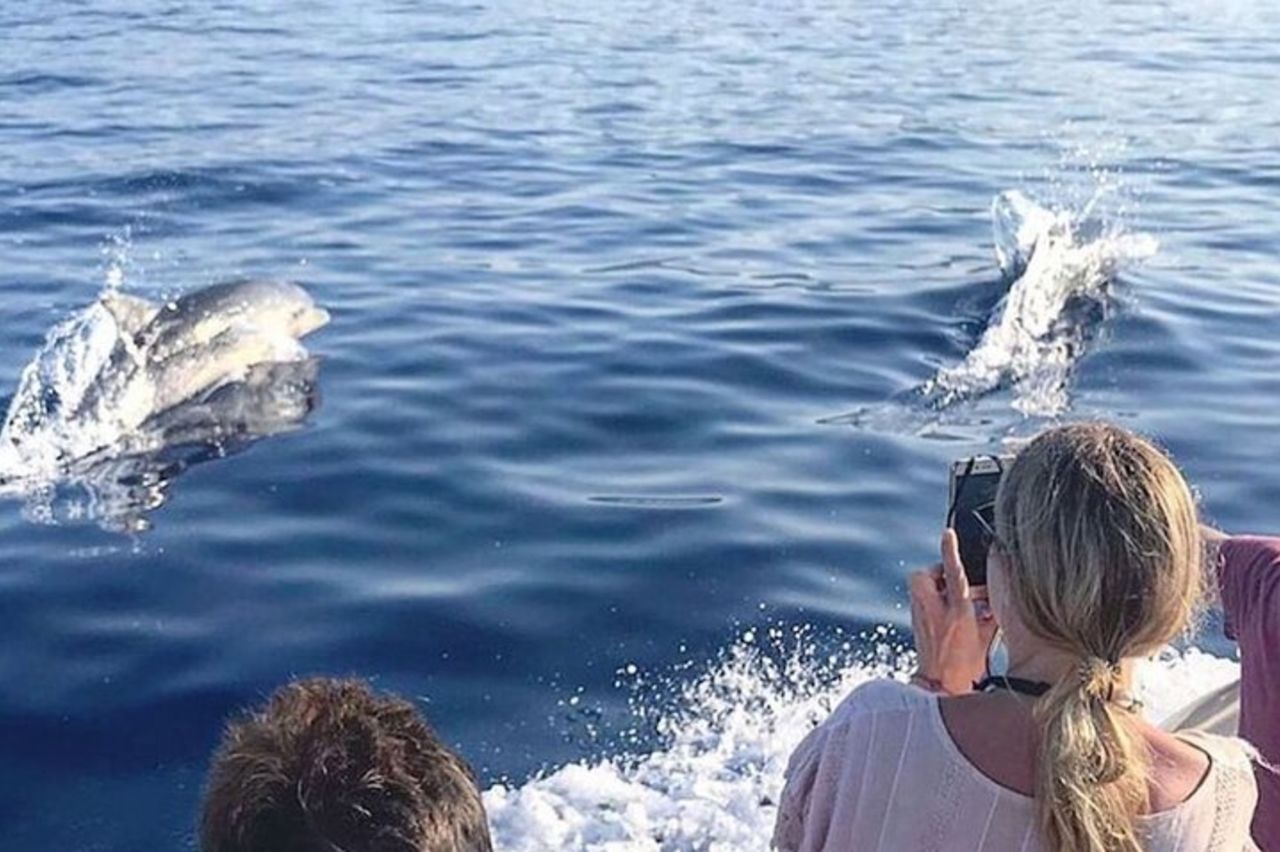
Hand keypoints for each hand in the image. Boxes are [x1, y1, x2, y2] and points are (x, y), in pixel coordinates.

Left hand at [908, 529, 998, 694]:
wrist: (941, 688)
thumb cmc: (968, 666)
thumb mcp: (986, 637)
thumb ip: (989, 616)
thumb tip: (993, 601)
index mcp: (958, 613)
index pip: (954, 574)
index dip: (951, 551)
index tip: (948, 534)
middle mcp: (934, 612)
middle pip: (923, 576)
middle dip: (937, 572)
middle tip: (953, 580)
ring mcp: (920, 617)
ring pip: (920, 587)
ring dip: (935, 586)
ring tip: (952, 599)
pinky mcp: (915, 624)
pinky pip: (921, 601)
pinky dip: (933, 600)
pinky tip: (947, 614)